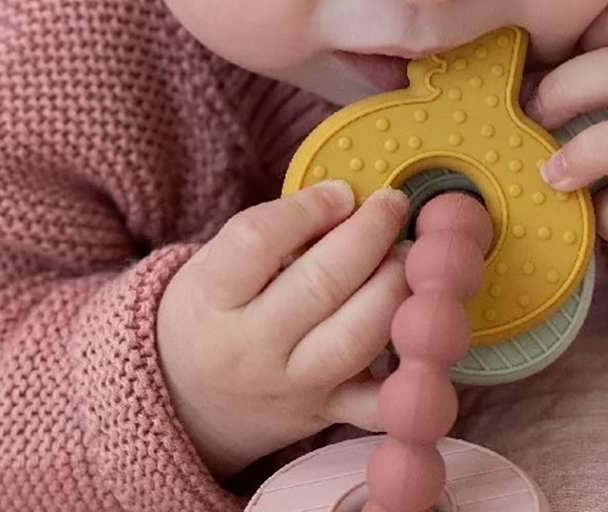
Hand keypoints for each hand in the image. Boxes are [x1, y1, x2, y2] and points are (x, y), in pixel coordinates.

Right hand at [156, 182, 409, 479]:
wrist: (188, 404)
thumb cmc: (214, 312)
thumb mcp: (218, 264)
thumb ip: (276, 232)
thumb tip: (350, 197)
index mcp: (213, 298)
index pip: (257, 240)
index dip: (309, 207)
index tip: (342, 191)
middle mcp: (250, 348)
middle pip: (322, 284)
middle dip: (371, 234)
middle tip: (392, 206)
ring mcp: (291, 387)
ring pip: (357, 338)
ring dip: (395, 287)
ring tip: (406, 256)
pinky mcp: (327, 415)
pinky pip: (379, 404)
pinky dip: (410, 372)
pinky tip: (420, 326)